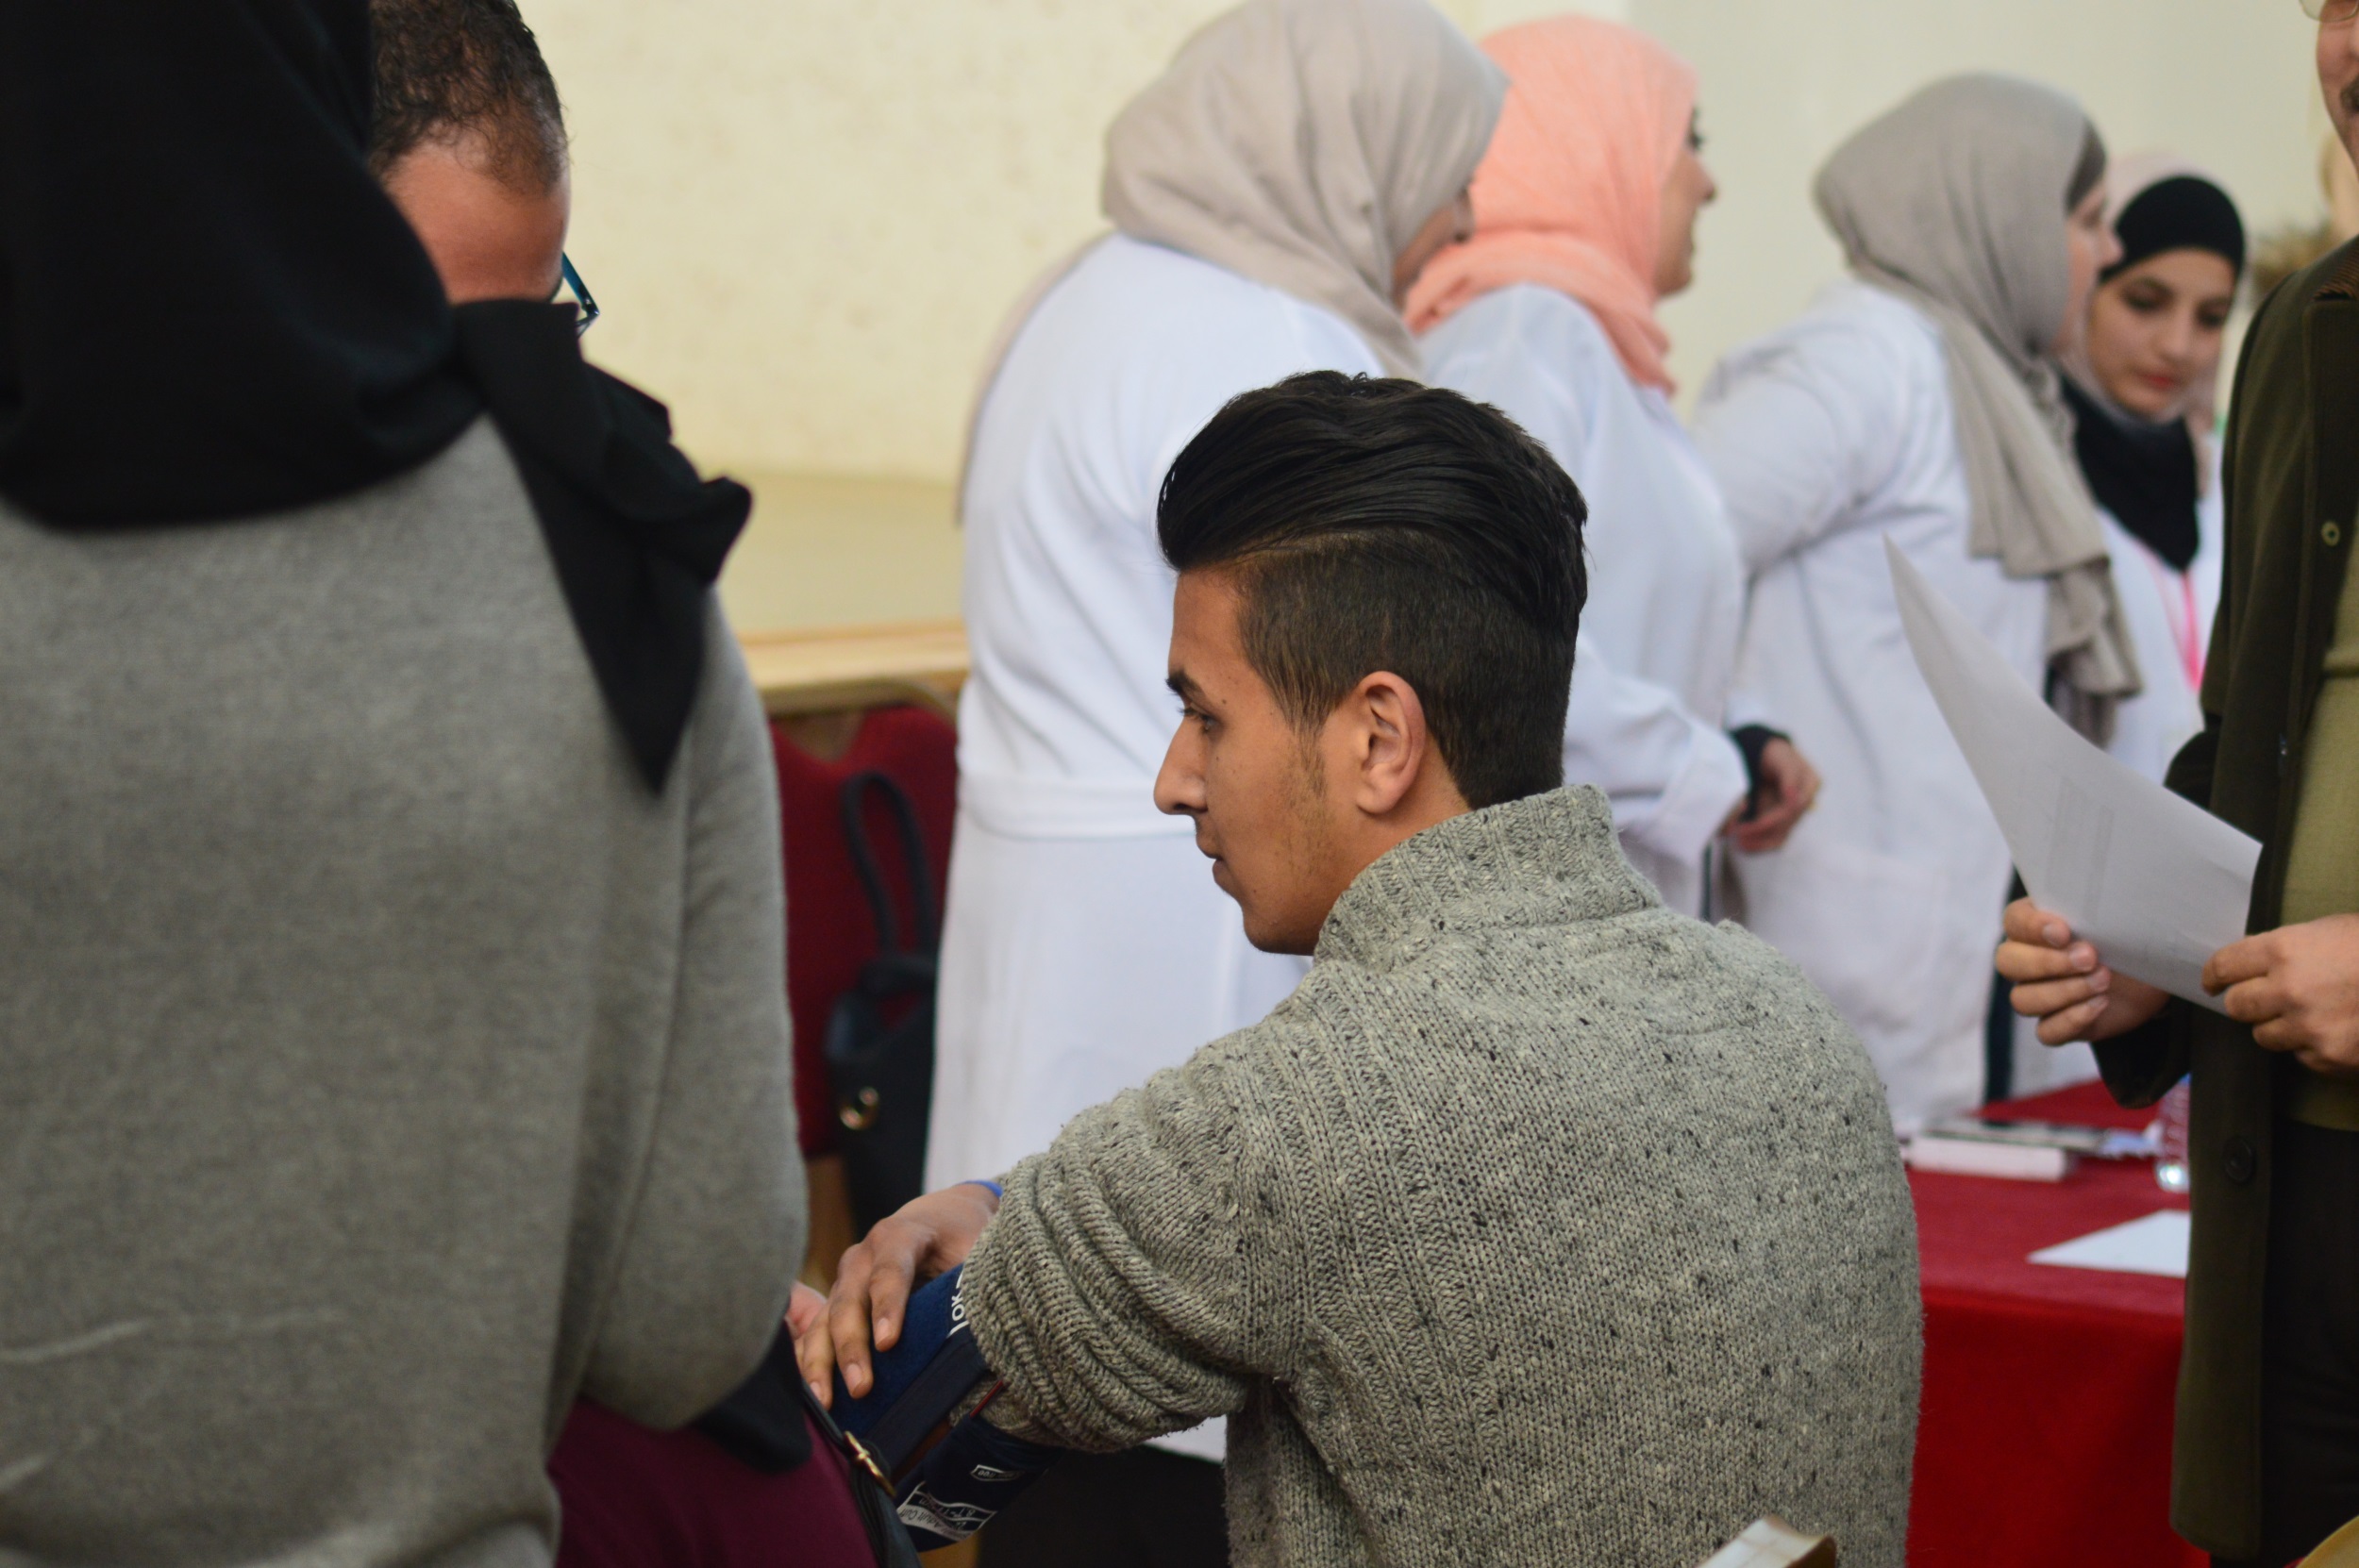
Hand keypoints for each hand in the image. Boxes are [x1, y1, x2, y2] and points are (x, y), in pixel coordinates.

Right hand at [794, 1182, 1000, 1405]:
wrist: (938, 1218)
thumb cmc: (961, 1236)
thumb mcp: (975, 1247)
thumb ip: (973, 1279)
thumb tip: (985, 1327)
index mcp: (899, 1236)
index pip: (891, 1271)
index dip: (888, 1306)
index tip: (888, 1344)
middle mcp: (862, 1256)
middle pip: (850, 1300)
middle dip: (851, 1346)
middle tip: (861, 1387)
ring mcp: (845, 1279)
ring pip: (824, 1319)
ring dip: (821, 1361)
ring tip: (824, 1401)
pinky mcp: (837, 1301)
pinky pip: (815, 1331)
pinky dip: (809, 1361)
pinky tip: (810, 1395)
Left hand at [1727, 737, 1819, 853]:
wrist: (1769, 755)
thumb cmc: (1775, 754)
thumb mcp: (1782, 758)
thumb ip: (1788, 774)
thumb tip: (1793, 798)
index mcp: (1810, 784)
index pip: (1793, 808)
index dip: (1772, 819)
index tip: (1750, 824)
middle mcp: (1804, 802)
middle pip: (1786, 825)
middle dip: (1761, 832)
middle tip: (1738, 833)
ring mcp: (1793, 813)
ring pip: (1780, 836)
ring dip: (1760, 843)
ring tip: (1739, 844)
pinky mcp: (1781, 821)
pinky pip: (1773, 837)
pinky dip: (1759, 843)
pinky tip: (1744, 846)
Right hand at [1996, 898, 2168, 1044]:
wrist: (2153, 974)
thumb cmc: (2127, 936)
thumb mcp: (2116, 915)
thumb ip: (2100, 904)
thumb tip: (2107, 889)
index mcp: (2035, 925)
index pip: (2014, 921)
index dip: (2033, 927)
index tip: (2065, 931)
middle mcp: (2027, 960)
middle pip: (2008, 963)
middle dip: (2048, 962)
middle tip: (2090, 957)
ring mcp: (2039, 994)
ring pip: (2023, 1000)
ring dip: (2064, 992)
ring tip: (2103, 981)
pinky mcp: (2057, 1025)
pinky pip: (2046, 1032)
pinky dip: (2071, 1020)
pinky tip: (2099, 1005)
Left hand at [2203, 913, 2358, 1074]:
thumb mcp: (2330, 932)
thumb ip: (2287, 949)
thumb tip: (2253, 963)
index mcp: (2285, 950)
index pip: (2224, 966)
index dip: (2213, 975)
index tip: (2211, 983)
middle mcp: (2289, 990)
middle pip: (2236, 1006)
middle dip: (2246, 1003)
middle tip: (2263, 1000)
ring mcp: (2309, 1027)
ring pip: (2264, 1036)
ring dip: (2280, 1027)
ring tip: (2313, 1014)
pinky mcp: (2330, 1057)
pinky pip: (2302, 1057)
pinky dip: (2314, 1048)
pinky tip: (2339, 1030)